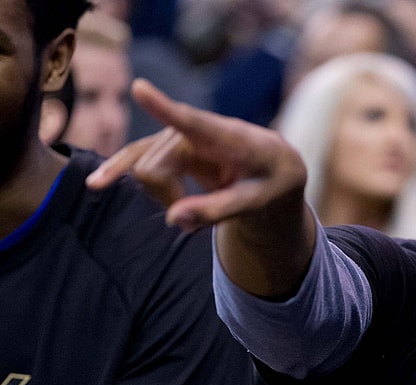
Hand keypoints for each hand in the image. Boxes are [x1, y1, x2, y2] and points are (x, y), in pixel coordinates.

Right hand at [87, 78, 314, 296]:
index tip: (140, 88)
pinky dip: (121, 173)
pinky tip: (97, 184)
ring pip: (143, 168)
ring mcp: (179, 136)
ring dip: (161, 196)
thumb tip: (173, 221)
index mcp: (229, 138)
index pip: (193, 122)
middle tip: (199, 217)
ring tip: (190, 211)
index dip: (164, 108)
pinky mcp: (169, 144)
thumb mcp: (257, 203)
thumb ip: (218, 211)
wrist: (274, 166)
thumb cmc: (271, 182)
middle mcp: (197, 130)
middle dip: (168, 198)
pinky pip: (137, 160)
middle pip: (153, 167)